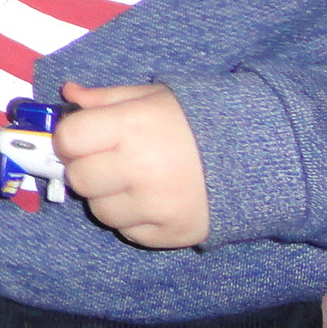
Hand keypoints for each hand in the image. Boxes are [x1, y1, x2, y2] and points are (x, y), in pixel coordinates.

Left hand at [54, 82, 210, 248]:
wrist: (258, 156)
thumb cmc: (196, 120)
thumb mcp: (152, 96)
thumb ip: (106, 98)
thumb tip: (68, 93)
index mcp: (132, 126)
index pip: (69, 140)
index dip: (70, 139)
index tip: (82, 138)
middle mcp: (141, 169)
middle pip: (80, 179)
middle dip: (86, 168)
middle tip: (108, 160)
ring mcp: (157, 206)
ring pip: (100, 211)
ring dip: (108, 197)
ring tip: (132, 181)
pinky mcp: (173, 234)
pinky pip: (129, 233)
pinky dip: (133, 219)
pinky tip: (151, 201)